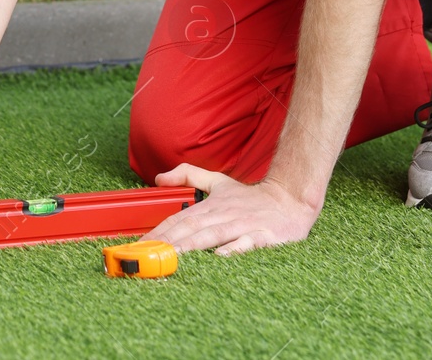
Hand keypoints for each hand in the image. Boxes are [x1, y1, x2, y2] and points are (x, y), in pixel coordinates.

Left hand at [141, 163, 320, 256]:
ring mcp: (243, 225)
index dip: (159, 231)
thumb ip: (188, 175)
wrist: (291, 199)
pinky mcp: (264, 236)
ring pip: (214, 235)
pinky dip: (234, 249)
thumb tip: (159, 178)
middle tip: (148, 255)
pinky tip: (220, 257)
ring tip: (174, 255)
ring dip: (193, 245)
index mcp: (211, 205)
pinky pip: (247, 243)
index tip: (140, 244)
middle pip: (192, 228)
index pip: (179, 219)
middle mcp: (224, 215)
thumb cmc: (251, 198)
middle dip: (169, 242)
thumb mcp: (218, 181)